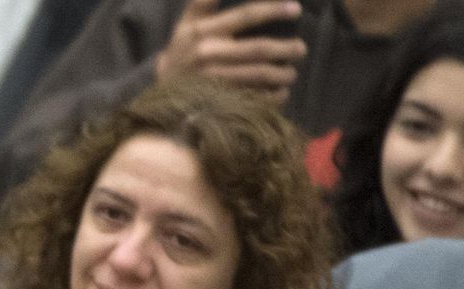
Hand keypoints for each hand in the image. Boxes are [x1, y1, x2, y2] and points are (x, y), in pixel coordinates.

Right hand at [156, 0, 306, 102]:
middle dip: (286, 48)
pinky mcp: (219, 102)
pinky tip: (280, 93)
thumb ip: (205, 0)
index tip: (296, 9)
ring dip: (282, 74)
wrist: (163, 90)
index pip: (245, 16)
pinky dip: (273, 97)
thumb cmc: (183, 49)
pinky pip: (254, 100)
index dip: (272, 10)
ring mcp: (214, 81)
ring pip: (259, 76)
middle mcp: (209, 55)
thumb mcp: (188, 21)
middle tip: (301, 49)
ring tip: (291, 72)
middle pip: (258, 50)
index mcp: (204, 31)